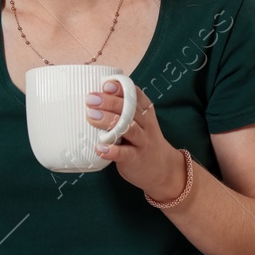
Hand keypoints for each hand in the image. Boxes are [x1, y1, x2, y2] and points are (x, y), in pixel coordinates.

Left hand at [85, 79, 185, 200]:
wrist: (164, 169)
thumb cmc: (144, 141)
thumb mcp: (140, 122)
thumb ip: (125, 110)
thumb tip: (97, 97)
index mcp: (146, 112)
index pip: (136, 95)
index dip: (121, 89)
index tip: (105, 85)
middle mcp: (146, 125)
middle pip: (130, 109)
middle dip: (110, 102)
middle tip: (91, 99)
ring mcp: (142, 142)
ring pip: (128, 128)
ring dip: (109, 121)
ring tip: (91, 116)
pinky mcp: (136, 159)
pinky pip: (124, 154)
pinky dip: (111, 151)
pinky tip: (99, 148)